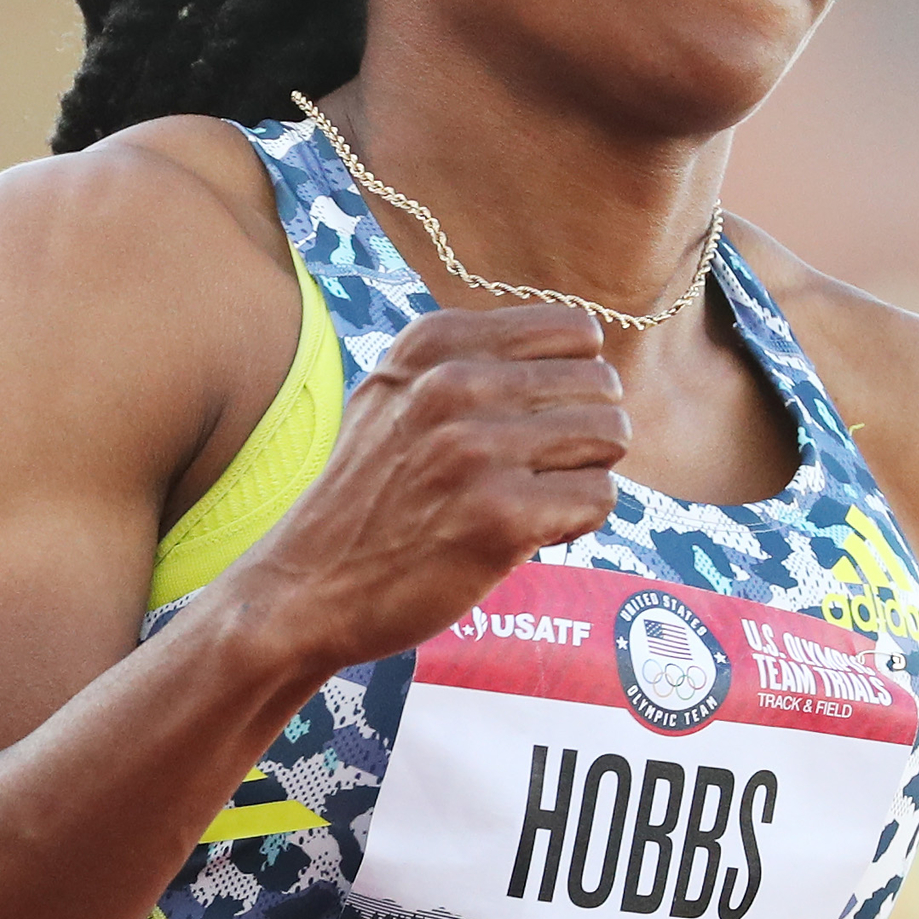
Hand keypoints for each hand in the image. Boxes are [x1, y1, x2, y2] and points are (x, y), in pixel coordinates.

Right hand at [231, 303, 626, 670]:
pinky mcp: (501, 516)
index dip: (571, 382)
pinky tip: (528, 533)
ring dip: (584, 474)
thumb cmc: (367, 495)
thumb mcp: (395, 393)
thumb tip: (581, 348)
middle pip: (601, 385)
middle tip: (536, 470)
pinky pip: (599, 497)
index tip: (534, 420)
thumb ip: (471, 361)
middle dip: (583, 431)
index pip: (576, 332)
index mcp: (437, 343)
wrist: (309, 586)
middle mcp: (457, 384)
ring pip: (609, 437)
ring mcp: (478, 450)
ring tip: (533, 498)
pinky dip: (577, 522)